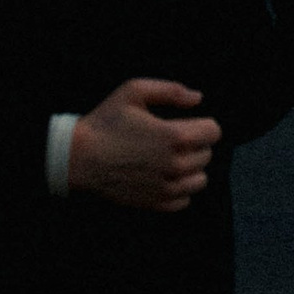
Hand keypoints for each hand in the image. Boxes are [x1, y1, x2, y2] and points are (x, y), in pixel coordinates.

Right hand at [68, 78, 218, 214]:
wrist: (79, 157)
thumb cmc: (106, 122)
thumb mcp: (134, 91)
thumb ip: (171, 90)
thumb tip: (197, 99)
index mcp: (174, 136)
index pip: (214, 132)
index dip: (203, 124)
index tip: (190, 124)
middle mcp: (175, 165)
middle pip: (207, 155)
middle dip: (196, 145)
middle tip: (174, 140)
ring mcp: (165, 187)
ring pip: (200, 180)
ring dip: (192, 169)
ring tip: (172, 159)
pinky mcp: (155, 203)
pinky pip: (184, 200)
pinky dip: (180, 189)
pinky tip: (165, 177)